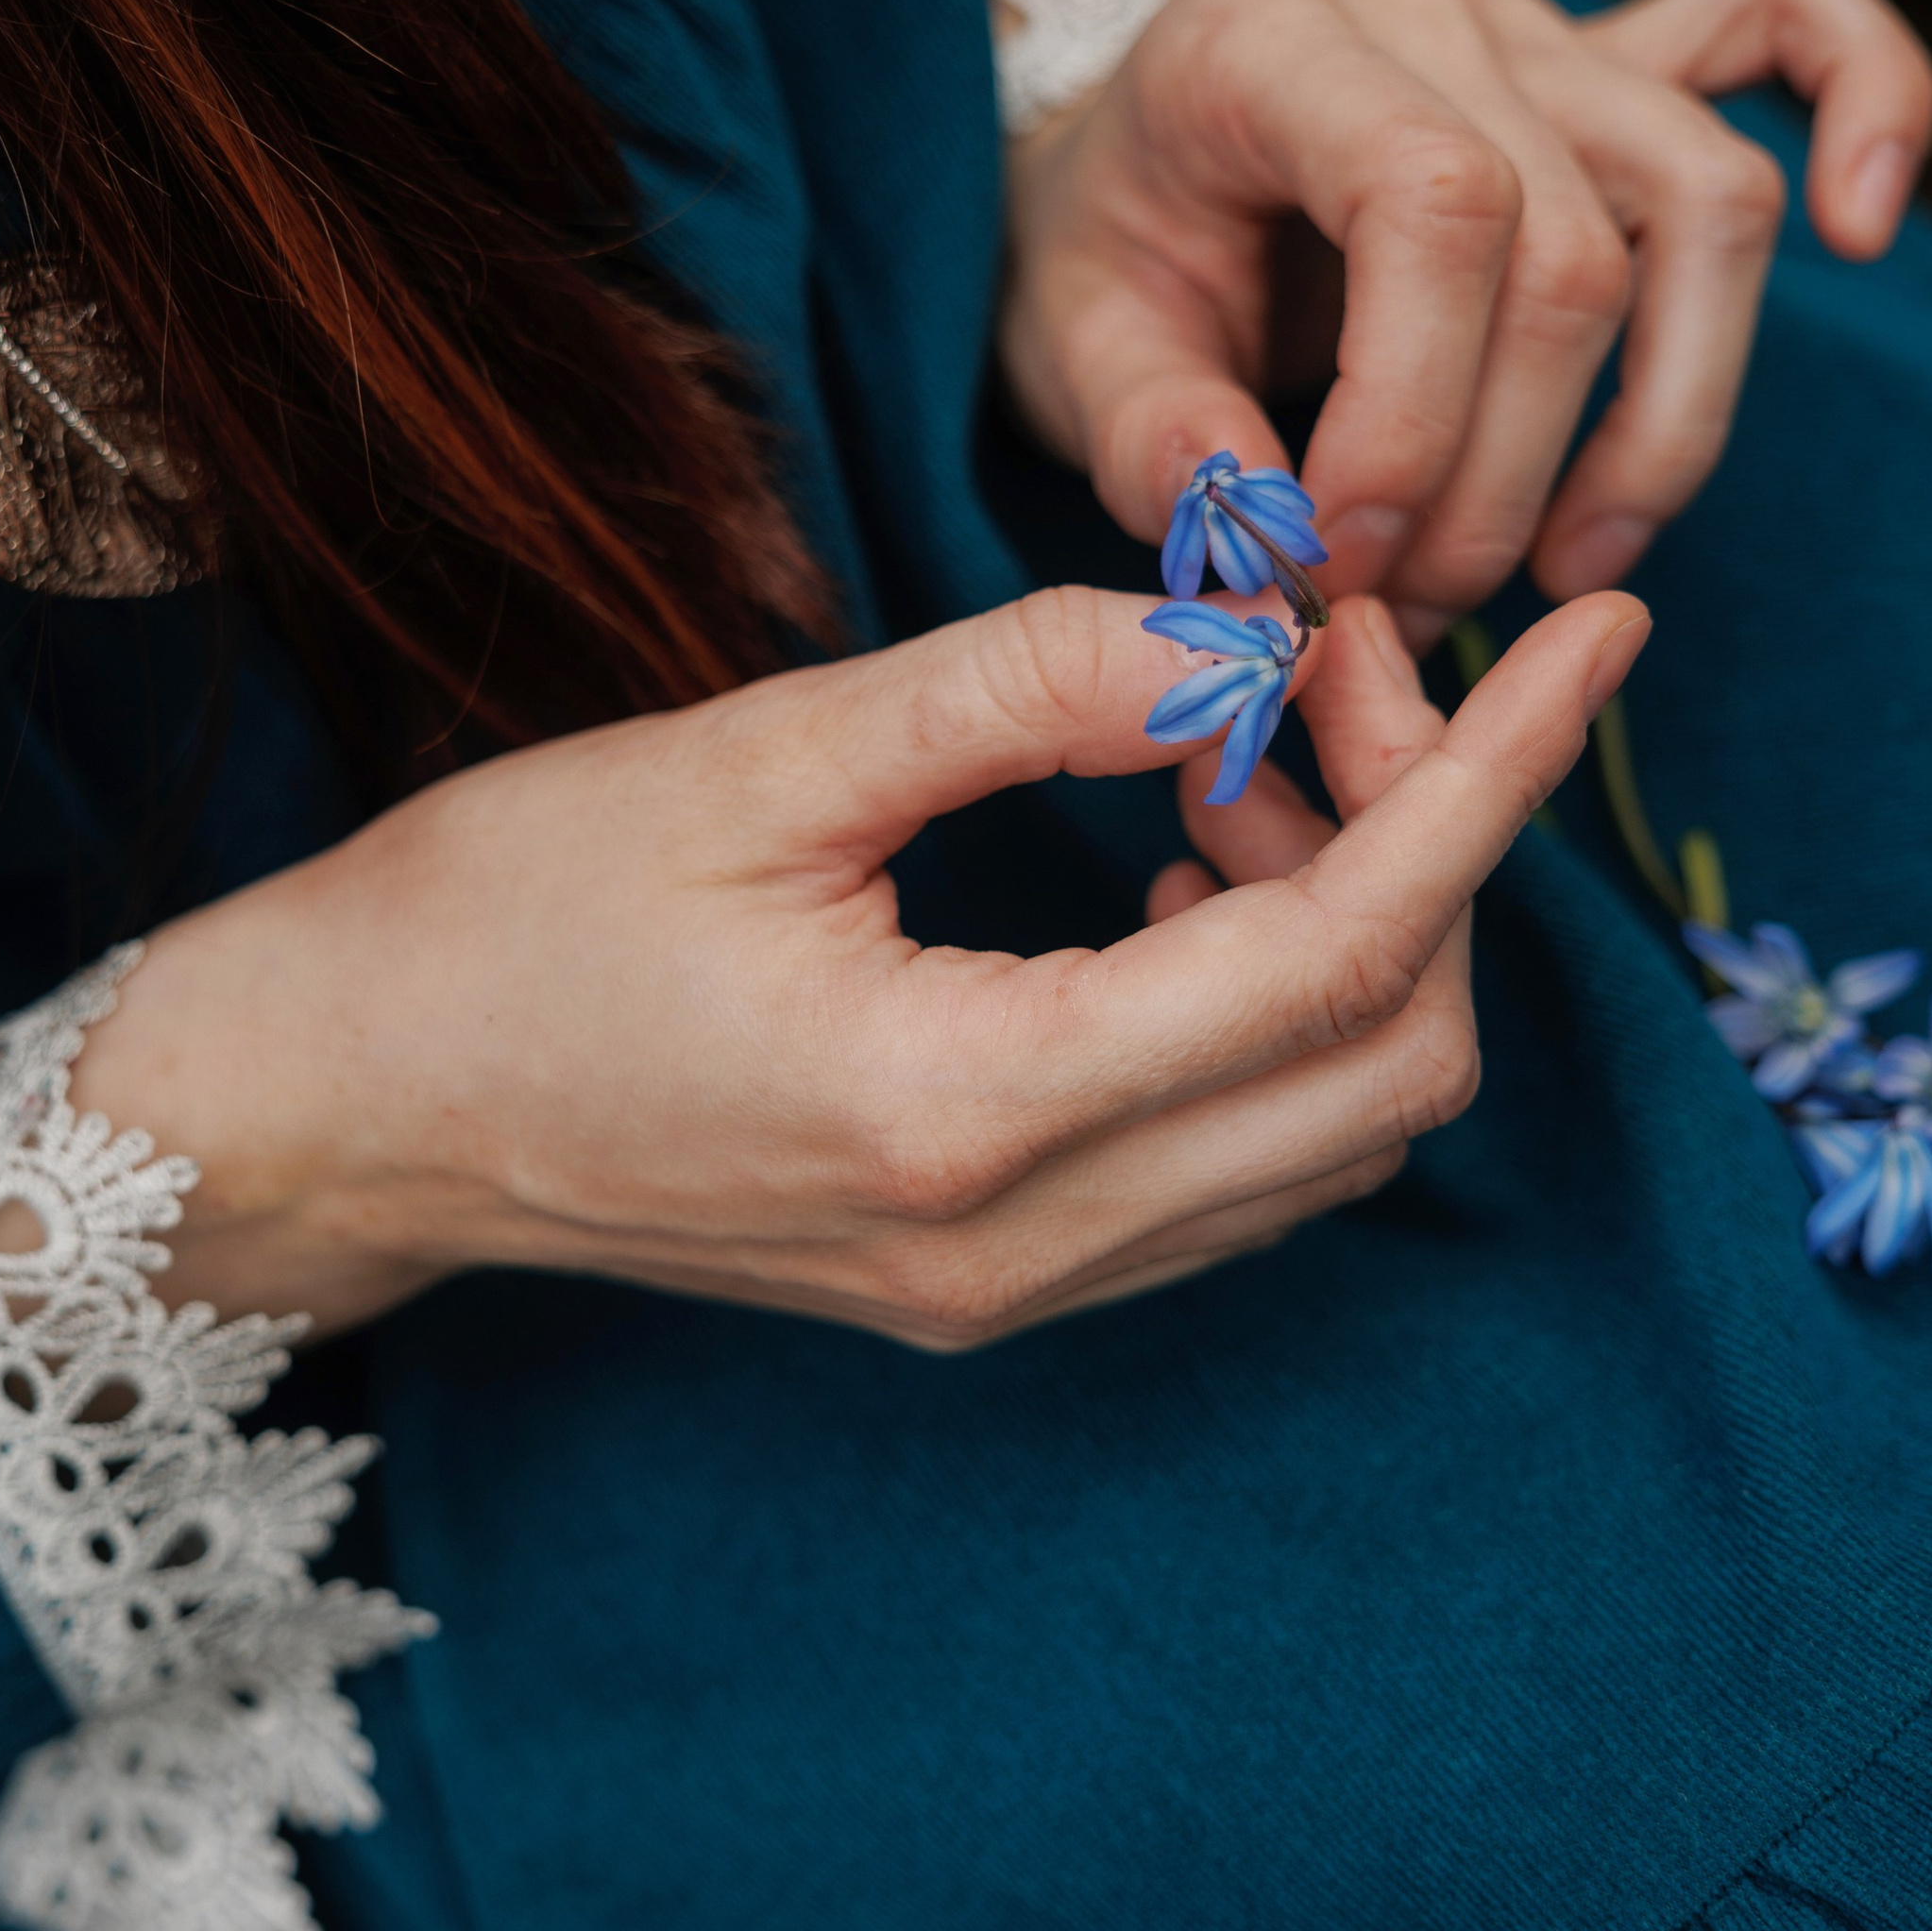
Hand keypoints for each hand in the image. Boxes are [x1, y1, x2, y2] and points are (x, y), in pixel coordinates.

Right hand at [70, 583, 1646, 1351]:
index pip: (1337, 962)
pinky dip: (1273, 1014)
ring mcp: (1006, 1290)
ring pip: (1326, 1136)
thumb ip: (1016, 690)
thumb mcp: (751, 760)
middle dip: (1429, 854)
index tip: (1587, 645)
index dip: (1485, 790)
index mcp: (958, 1112)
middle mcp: (1015, 1245)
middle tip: (1337, 674)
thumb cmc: (496, 921)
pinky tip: (1183, 873)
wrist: (344, 1112)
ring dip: (1356, 936)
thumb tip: (1240, 640)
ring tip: (1244, 760)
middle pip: (1386, 1075)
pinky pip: (1228, 1167)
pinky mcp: (981, 1282)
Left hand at [1001, 0, 1931, 651]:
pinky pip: (1782, 20)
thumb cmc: (1098, 262)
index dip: (1418, 414)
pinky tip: (1855, 230)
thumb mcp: (1063, 357)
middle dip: (1500, 479)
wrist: (1113, 186)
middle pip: (1573, 250)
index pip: (1436, 202)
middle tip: (1401, 612)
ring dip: (1655, 423)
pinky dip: (1857, 102)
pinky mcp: (1608, 71)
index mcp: (1263, 37)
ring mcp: (1535, 29)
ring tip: (1562, 566)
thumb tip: (1266, 536)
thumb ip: (1150, 443)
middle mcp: (1424, 4)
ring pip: (1703, 203)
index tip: (1336, 560)